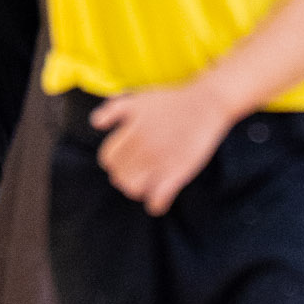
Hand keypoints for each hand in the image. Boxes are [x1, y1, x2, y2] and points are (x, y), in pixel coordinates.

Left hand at [90, 76, 233, 214]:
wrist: (206, 104)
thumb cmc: (171, 102)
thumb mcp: (139, 99)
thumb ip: (114, 109)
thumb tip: (96, 124)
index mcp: (131, 132)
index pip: (107, 159)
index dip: (113, 160)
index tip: (124, 159)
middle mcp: (143, 147)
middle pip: (118, 177)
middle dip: (123, 175)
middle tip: (136, 171)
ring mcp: (160, 162)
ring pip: (133, 190)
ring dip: (136, 190)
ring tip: (146, 184)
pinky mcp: (178, 173)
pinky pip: (157, 200)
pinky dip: (155, 204)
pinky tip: (159, 199)